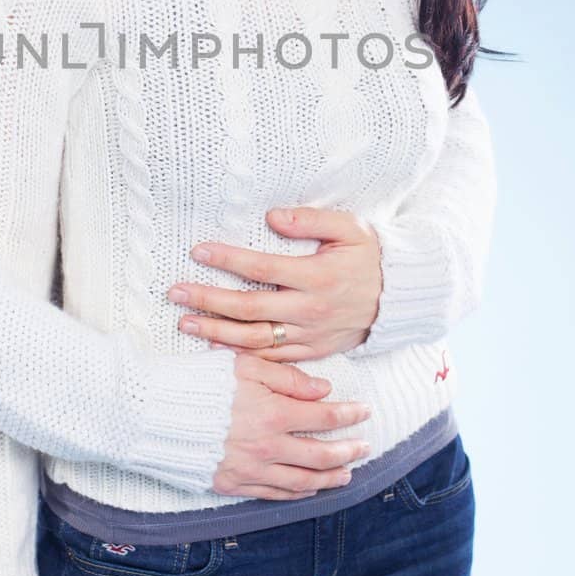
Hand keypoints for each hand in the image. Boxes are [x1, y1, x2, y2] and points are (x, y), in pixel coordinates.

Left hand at [170, 206, 382, 361]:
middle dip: (208, 300)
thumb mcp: (350, 229)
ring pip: (255, 340)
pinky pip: (271, 359)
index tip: (198, 251)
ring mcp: (310, 336)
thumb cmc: (370, 257)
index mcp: (318, 277)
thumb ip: (311, 220)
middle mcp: (310, 311)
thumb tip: (272, 216)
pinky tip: (216, 346)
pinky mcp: (311, 352)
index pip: (263, 269)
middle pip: (249, 309)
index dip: (228, 260)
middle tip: (175, 292)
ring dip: (216, 332)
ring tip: (184, 322)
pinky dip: (242, 356)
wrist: (399, 298)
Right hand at [212, 352, 371, 498]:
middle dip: (347, 452)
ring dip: (328, 479)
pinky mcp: (232, 484)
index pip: (324, 418)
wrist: (153, 413)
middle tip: (364, 448)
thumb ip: (287, 378)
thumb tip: (323, 389)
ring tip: (346, 474)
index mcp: (272, 413)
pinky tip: (309, 489)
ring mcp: (249, 470)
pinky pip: (273, 494)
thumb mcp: (244, 365)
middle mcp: (266, 447)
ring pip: (301, 482)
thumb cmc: (199, 381)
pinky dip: (296, 494)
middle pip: (319, 455)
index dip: (348, 415)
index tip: (364, 411)